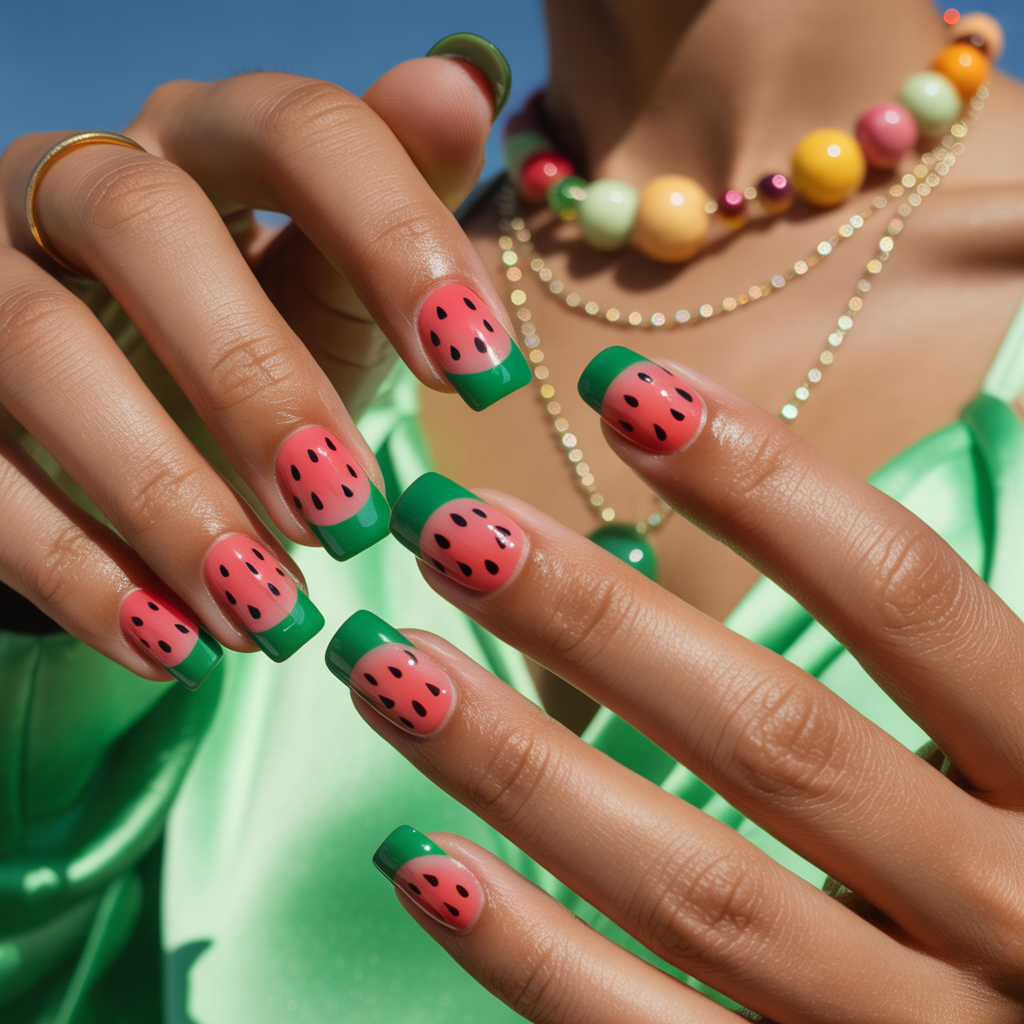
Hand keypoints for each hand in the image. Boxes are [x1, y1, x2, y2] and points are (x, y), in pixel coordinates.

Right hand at [0, 41, 523, 681]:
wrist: (137, 416)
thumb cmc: (262, 346)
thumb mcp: (338, 295)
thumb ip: (395, 211)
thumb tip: (466, 80)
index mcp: (209, 141)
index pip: (300, 131)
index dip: (393, 235)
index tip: (478, 370)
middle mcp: (80, 180)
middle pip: (147, 229)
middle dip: (253, 381)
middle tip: (349, 517)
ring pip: (36, 348)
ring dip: (161, 494)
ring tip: (268, 612)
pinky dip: (74, 567)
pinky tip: (170, 645)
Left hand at [333, 347, 1023, 1020]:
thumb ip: (953, 646)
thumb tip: (899, 447)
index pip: (905, 594)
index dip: (767, 481)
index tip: (628, 390)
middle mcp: (1003, 909)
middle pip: (770, 733)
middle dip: (592, 618)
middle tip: (444, 525)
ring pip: (689, 884)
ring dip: (517, 766)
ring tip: (386, 666)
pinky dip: (527, 954)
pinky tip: (420, 860)